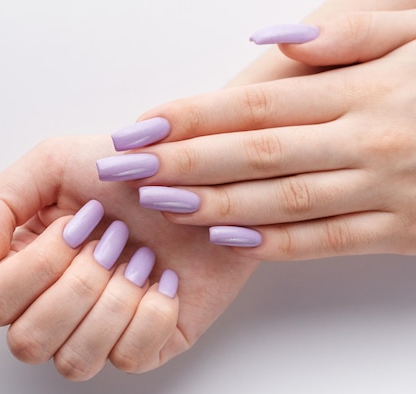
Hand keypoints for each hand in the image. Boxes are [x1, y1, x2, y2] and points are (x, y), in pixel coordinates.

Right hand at [0, 136, 257, 379]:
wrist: (196, 182)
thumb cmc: (125, 173)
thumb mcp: (51, 163)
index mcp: (23, 267)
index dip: (35, 266)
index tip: (76, 223)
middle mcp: (53, 309)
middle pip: (26, 341)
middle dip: (76, 284)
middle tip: (113, 238)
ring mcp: (97, 333)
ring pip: (73, 362)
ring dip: (111, 302)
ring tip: (139, 259)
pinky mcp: (143, 346)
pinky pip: (129, 360)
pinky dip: (150, 315)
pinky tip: (164, 282)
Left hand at [128, 10, 415, 259]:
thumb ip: (352, 29)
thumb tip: (276, 38)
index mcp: (366, 86)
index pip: (256, 103)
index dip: (192, 115)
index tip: (141, 125)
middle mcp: (368, 138)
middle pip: (255, 153)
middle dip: (182, 162)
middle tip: (126, 169)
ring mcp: (386, 189)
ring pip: (284, 201)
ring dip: (215, 205)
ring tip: (160, 204)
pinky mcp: (405, 232)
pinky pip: (329, 241)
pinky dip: (276, 242)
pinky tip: (228, 240)